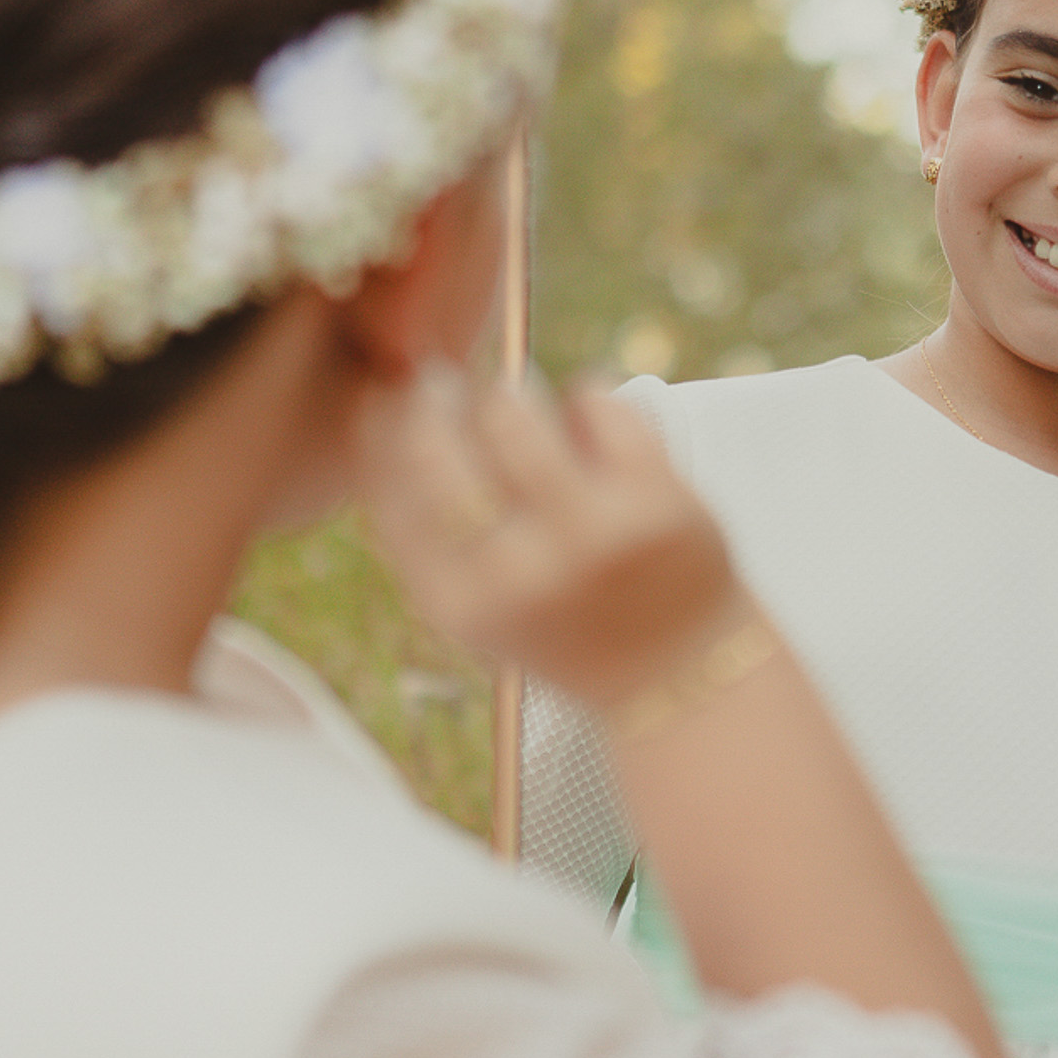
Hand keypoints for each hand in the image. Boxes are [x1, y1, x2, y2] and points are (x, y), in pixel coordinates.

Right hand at [354, 361, 739, 709]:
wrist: (676, 672)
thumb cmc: (561, 620)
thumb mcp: (474, 601)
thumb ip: (424, 526)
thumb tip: (381, 404)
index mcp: (455, 601)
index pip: (386, 481)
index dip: (381, 422)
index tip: (392, 395)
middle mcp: (514, 571)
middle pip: (434, 436)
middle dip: (434, 396)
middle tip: (445, 385)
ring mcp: (588, 533)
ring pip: (510, 405)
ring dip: (509, 395)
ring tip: (519, 407)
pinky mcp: (655, 499)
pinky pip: (594, 399)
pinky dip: (586, 400)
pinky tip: (591, 428)